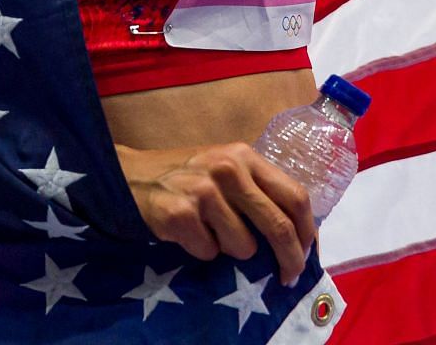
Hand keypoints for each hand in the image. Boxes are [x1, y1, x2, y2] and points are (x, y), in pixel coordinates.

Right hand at [117, 142, 317, 286]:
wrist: (129, 175)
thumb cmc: (186, 176)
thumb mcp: (225, 169)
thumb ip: (256, 191)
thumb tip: (295, 236)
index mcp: (246, 156)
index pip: (294, 195)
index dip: (306, 230)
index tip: (306, 253)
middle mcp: (229, 169)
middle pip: (276, 224)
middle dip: (288, 258)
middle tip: (287, 277)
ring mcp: (204, 191)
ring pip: (242, 246)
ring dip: (230, 250)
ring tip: (210, 232)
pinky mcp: (180, 214)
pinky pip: (209, 252)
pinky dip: (202, 251)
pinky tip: (188, 233)